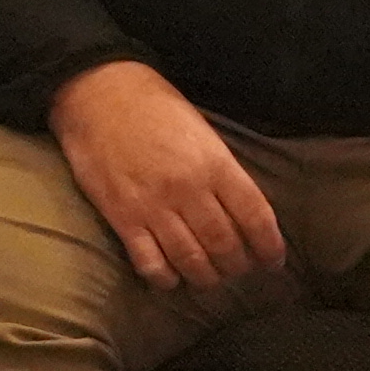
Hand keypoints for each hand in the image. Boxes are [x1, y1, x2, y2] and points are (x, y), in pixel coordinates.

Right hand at [50, 60, 284, 287]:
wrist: (96, 92)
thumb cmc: (153, 106)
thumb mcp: (201, 131)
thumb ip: (222, 171)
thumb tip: (241, 211)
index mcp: (215, 163)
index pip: (256, 217)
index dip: (270, 247)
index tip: (273, 262)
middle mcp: (189, 189)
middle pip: (225, 245)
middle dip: (237, 266)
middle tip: (238, 271)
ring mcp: (154, 206)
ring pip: (191, 260)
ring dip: (205, 277)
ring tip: (209, 278)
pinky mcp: (122, 217)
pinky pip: (150, 262)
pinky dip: (165, 278)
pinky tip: (171, 278)